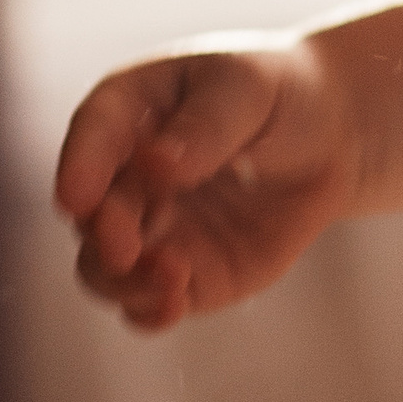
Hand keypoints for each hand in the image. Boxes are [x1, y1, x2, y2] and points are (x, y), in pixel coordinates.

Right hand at [55, 41, 357, 329]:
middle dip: (105, 232)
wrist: (327, 141)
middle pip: (94, 211)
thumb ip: (206, 125)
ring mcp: (151, 228)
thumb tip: (156, 163)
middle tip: (126, 247)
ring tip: (172, 278)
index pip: (94, 132)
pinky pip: (147, 304)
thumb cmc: (277, 96)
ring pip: (105, 268)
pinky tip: (173, 307)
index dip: (80, 165)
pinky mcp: (181, 274)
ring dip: (124, 281)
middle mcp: (126, 173)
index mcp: (131, 109)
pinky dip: (149, 312)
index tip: (76, 198)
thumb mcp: (250, 89)